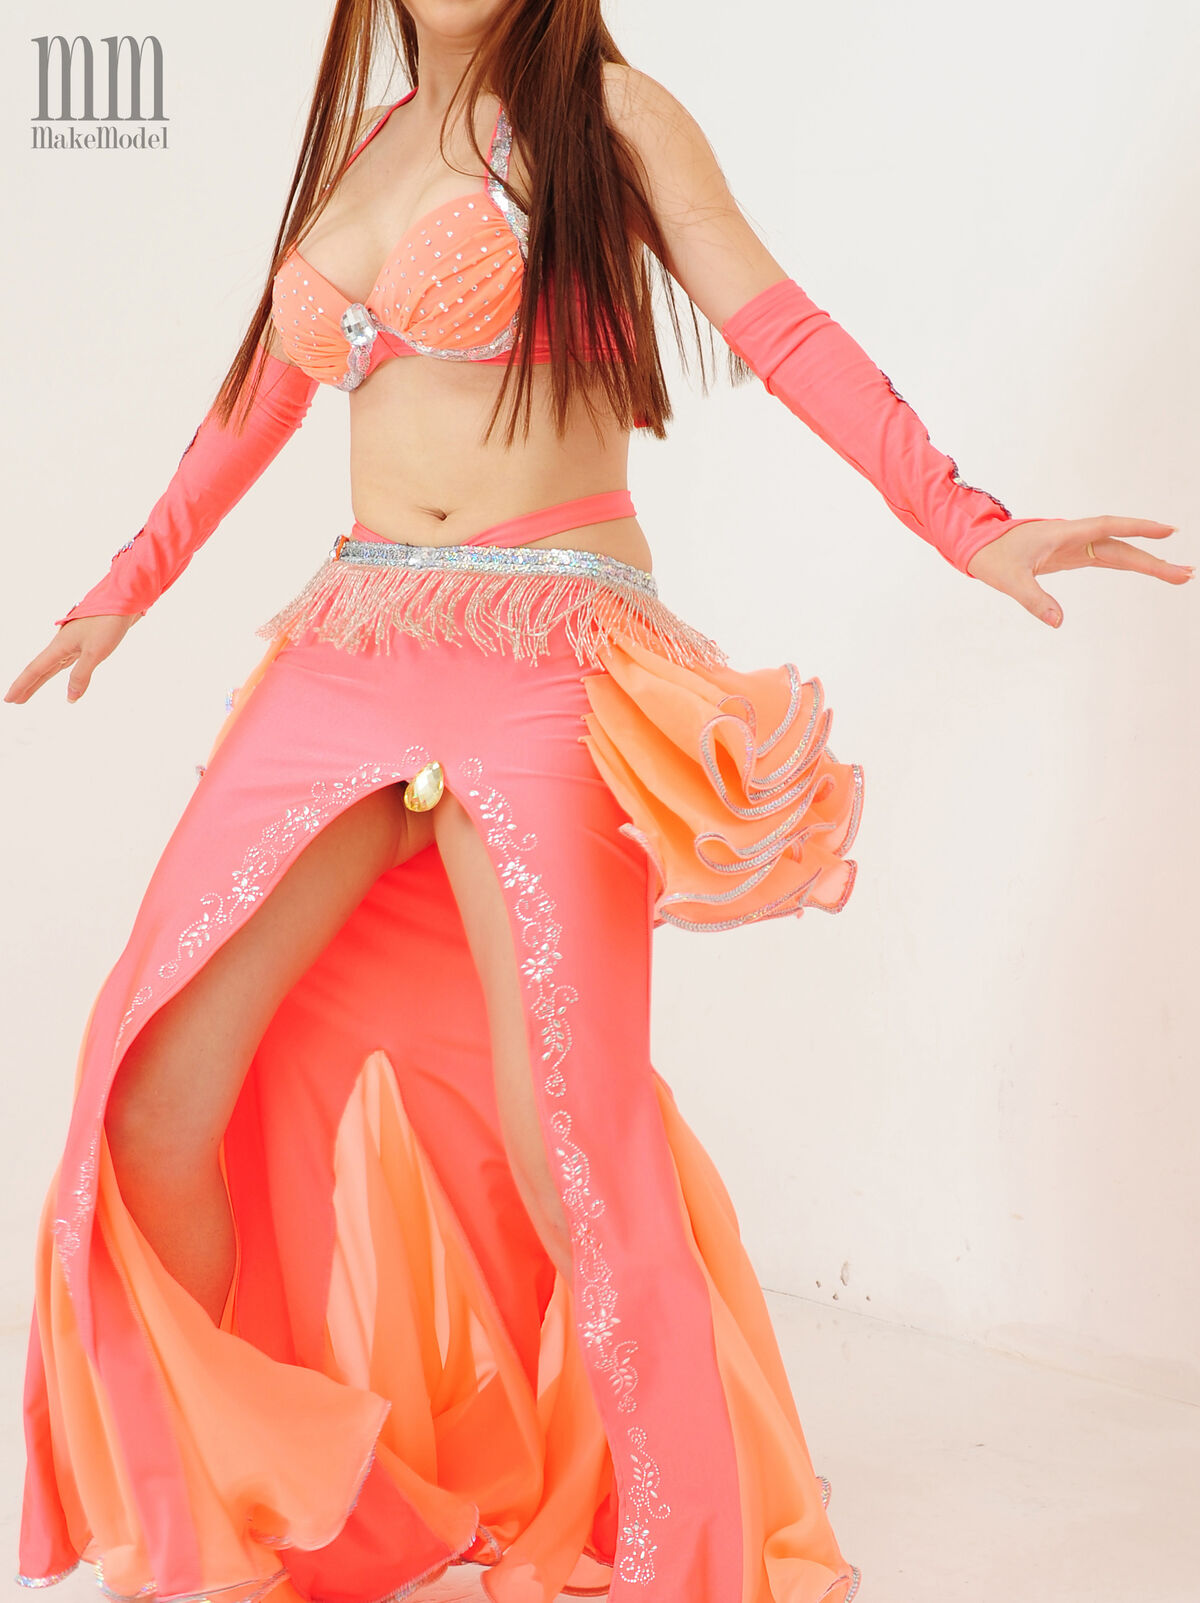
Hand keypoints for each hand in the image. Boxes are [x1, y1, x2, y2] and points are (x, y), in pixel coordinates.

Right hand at [4, 614, 140, 704]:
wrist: (123, 601)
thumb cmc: (108, 623)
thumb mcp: (95, 652)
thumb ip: (81, 675)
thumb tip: (70, 698)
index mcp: (60, 646)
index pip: (35, 669)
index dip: (22, 685)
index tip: (9, 699)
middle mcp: (63, 644)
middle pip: (41, 669)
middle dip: (28, 685)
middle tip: (15, 700)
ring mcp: (74, 642)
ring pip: (53, 665)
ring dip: (41, 679)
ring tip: (30, 692)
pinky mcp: (86, 641)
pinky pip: (67, 660)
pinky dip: (60, 670)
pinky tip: (62, 671)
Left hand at [966, 517, 1190, 626]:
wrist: (977, 546)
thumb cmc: (992, 557)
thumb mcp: (1010, 581)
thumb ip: (1034, 600)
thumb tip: (1058, 622)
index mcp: (1063, 534)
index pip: (1108, 527)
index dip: (1138, 528)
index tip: (1168, 531)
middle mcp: (1074, 537)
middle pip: (1121, 546)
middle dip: (1153, 559)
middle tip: (1185, 574)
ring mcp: (1075, 546)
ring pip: (1117, 552)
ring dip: (1146, 562)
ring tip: (1177, 575)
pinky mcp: (1071, 556)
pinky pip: (1106, 558)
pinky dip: (1127, 562)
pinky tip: (1147, 568)